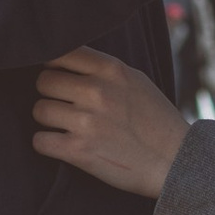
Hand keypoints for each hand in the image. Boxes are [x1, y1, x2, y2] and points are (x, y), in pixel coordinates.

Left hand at [33, 48, 188, 199]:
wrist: (174, 163)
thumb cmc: (156, 121)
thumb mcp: (135, 80)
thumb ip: (103, 68)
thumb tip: (66, 59)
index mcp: (111, 69)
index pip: (59, 52)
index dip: (53, 65)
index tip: (58, 76)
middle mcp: (97, 91)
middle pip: (44, 81)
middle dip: (51, 94)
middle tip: (66, 107)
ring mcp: (87, 121)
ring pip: (39, 110)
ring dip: (48, 121)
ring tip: (67, 127)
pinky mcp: (79, 151)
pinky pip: (39, 141)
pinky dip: (47, 144)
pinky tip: (63, 145)